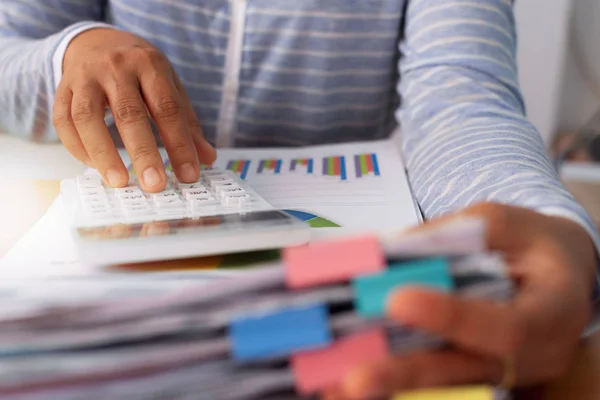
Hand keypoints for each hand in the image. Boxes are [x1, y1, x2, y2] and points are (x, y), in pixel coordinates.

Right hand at [52, 28, 215, 191]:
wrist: (98, 41)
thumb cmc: (140, 71)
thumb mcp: (170, 86)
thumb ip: (188, 123)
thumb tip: (207, 158)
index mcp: (150, 65)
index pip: (168, 108)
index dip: (180, 145)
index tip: (189, 175)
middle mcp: (116, 67)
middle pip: (129, 113)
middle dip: (143, 153)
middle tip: (154, 185)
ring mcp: (84, 76)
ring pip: (87, 117)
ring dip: (103, 153)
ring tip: (120, 182)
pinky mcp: (62, 88)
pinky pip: (64, 121)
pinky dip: (78, 147)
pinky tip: (95, 166)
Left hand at [325, 203, 596, 398]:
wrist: (555, 271)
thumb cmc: (531, 241)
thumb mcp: (501, 221)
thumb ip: (450, 235)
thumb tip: (386, 251)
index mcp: (554, 310)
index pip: (507, 326)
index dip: (452, 317)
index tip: (397, 300)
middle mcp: (534, 354)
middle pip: (467, 370)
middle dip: (408, 372)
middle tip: (355, 378)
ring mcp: (505, 369)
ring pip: (446, 381)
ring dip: (391, 381)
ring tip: (338, 385)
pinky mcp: (476, 370)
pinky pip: (436, 376)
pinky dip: (393, 375)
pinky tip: (346, 379)